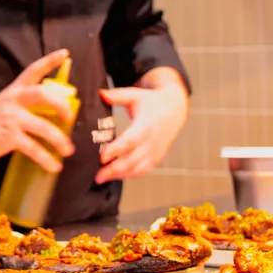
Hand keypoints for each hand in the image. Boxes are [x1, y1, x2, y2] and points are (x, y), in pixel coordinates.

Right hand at [0, 49, 75, 167]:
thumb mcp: (3, 105)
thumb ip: (24, 106)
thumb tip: (52, 117)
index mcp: (14, 90)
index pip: (33, 70)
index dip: (50, 61)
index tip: (65, 54)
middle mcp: (13, 100)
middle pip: (43, 94)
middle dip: (63, 106)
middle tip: (69, 118)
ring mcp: (11, 118)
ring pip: (45, 127)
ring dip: (60, 141)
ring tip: (67, 150)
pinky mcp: (8, 137)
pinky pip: (34, 149)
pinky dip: (47, 159)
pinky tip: (53, 166)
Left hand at [96, 67, 188, 181]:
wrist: (174, 109)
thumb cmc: (151, 102)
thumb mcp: (135, 95)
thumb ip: (117, 96)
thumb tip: (100, 93)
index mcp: (146, 125)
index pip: (130, 140)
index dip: (117, 150)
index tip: (102, 157)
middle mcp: (152, 141)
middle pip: (133, 160)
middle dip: (114, 170)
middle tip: (97, 176)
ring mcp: (156, 151)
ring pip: (139, 169)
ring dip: (121, 176)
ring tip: (102, 179)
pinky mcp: (157, 157)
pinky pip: (144, 170)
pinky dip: (130, 175)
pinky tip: (116, 176)